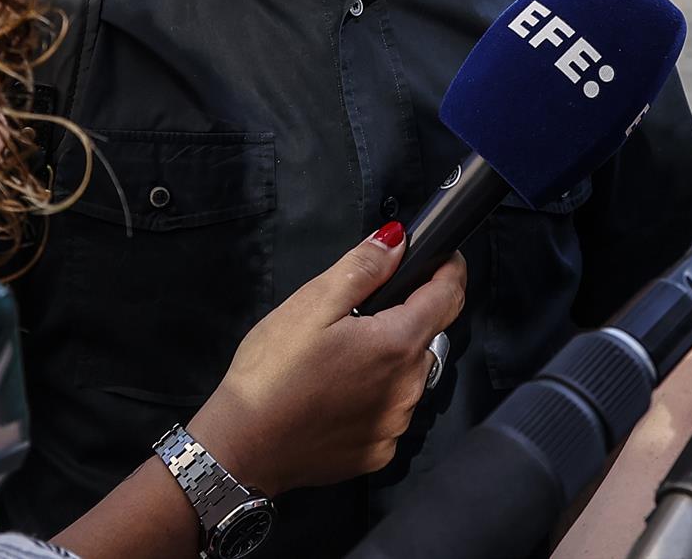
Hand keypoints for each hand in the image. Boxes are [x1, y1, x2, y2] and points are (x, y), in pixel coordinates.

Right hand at [187, 226, 467, 494]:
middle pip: (426, 338)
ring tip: (338, 359)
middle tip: (356, 315)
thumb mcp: (310, 304)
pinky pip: (389, 414)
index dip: (448, 271)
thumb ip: (362, 268)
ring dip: (389, 361)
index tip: (442, 257)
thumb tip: (397, 240)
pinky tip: (336, 396)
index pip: (448, 297)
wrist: (242, 446)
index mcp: (397, 345)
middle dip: (405, 319)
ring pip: (408, 377)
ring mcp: (395, 426)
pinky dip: (374, 399)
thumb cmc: (272, 372)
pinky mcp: (378, 452)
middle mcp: (409, 388)